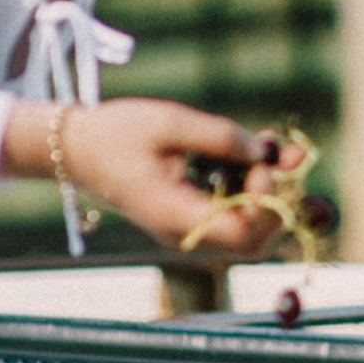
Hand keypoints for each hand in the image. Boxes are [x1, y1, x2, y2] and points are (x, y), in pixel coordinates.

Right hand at [14, 98, 290, 256]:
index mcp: (175, 216)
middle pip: (252, 240)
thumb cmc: (116, 132)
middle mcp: (184, 233)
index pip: (242, 233)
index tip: (263, 162)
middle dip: (278, 198)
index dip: (266, 202)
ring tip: (272, 145)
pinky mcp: (188, 217)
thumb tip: (264, 153)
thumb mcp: (170, 121)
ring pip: (246, 227)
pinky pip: (229, 212)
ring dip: (267, 188)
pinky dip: (248, 185)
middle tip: (288, 154)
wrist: (76, 148)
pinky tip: (251, 151)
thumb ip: (220, 137)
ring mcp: (186, 229)